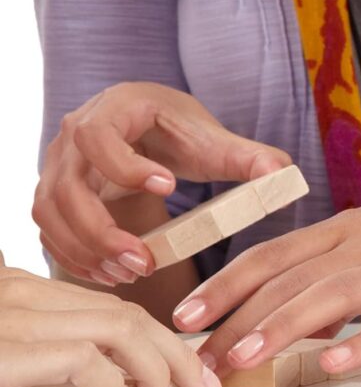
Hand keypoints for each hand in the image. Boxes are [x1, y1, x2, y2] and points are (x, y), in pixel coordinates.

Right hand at [0, 266, 222, 386]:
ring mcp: (12, 316)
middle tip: (203, 386)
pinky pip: (84, 358)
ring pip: (118, 327)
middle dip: (176, 352)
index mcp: (24, 291)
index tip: (188, 372)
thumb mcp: (10, 358)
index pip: (111, 308)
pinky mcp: (5, 350)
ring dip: (156, 369)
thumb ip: (50, 357)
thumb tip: (110, 381)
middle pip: (124, 313)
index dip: (159, 340)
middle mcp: (20, 292)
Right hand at [32, 82, 291, 284]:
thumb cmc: (178, 132)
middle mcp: (73, 139)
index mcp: (112, 111)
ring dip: (86, 250)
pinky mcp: (57, 197)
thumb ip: (249, 158)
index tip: (168, 187)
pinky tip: (113, 275)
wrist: (146, 131)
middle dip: (101, 230)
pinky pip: (50, 232)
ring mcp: (59, 169)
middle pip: (66, 187)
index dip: (126, 166)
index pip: (97, 136)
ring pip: (50, 213)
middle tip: (145, 261)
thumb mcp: (213, 140)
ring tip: (131, 274)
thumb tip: (285, 175)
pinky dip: (75, 257)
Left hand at [172, 162, 360, 374]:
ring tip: (243, 360)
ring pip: (333, 295)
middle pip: (290, 280)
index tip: (184, 318)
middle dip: (238, 318)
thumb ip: (340, 276)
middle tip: (197, 358)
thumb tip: (307, 327)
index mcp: (346, 231)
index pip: (272, 256)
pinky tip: (332, 363)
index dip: (224, 286)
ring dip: (283, 327)